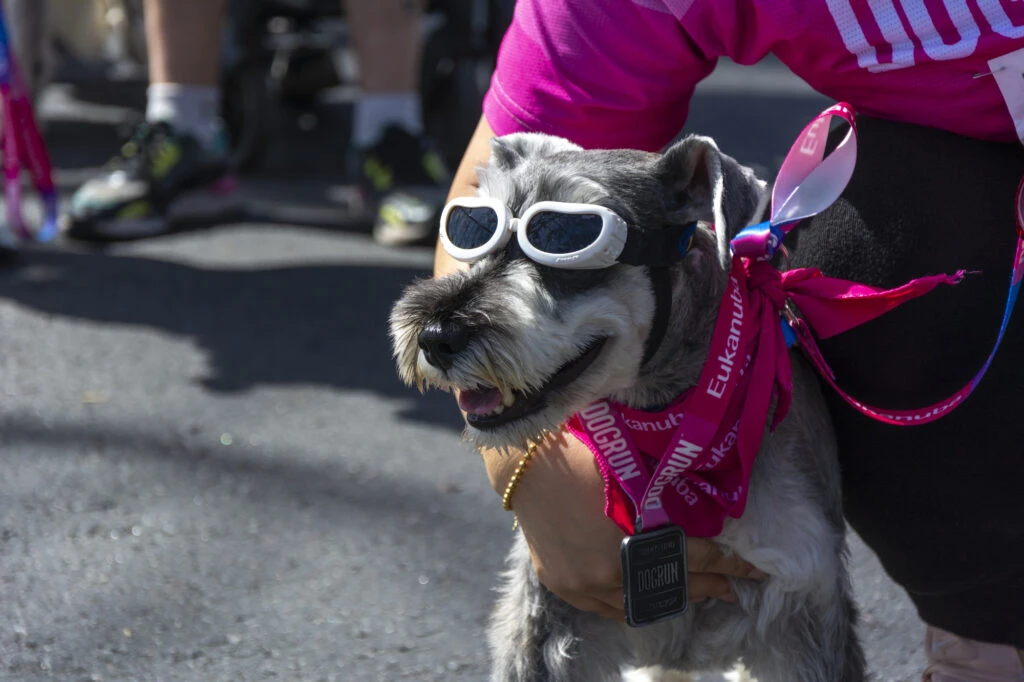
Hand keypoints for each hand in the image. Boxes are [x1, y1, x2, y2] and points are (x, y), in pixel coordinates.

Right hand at [483, 432, 762, 620]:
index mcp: (631, 540)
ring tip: (693, 594)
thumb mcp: (633, 474)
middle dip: (707, 587)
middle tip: (733, 590)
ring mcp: (580, 583)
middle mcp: (608, 571)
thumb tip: (702, 515)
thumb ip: (665, 502)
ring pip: (636, 604)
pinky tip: (643, 597)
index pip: (694, 557)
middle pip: (669, 586)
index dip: (729, 564)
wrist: (525, 460)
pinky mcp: (560, 583)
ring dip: (668, 598)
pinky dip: (627, 602)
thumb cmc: (582, 452)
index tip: (755, 571)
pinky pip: (602, 606)